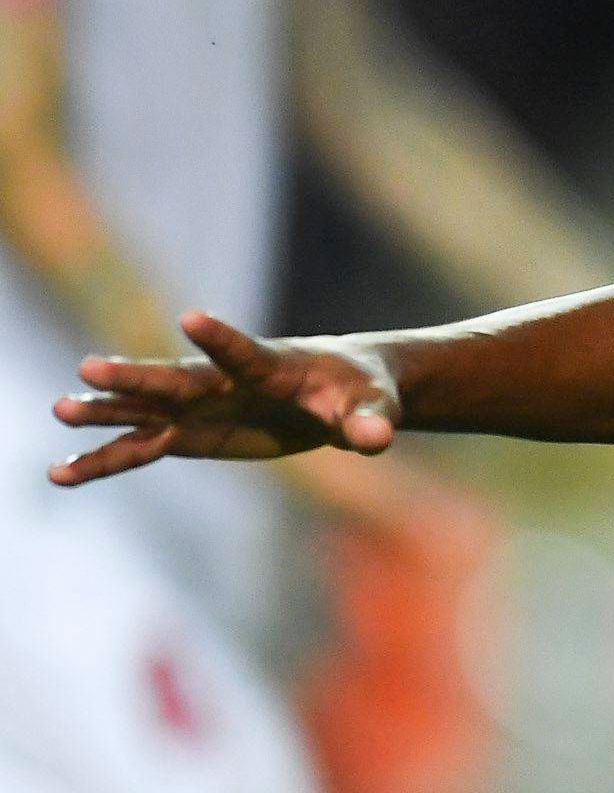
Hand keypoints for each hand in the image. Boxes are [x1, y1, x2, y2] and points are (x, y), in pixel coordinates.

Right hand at [49, 312, 400, 485]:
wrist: (343, 392)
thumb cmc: (362, 391)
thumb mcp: (374, 406)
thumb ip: (369, 420)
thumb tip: (375, 439)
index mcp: (272, 365)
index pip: (245, 352)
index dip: (222, 338)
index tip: (192, 319)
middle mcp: (223, 382)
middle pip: (176, 378)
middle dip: (137, 377)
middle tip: (89, 370)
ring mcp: (199, 407)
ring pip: (144, 411)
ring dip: (104, 412)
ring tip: (60, 409)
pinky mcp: (188, 434)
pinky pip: (139, 449)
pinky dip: (103, 461)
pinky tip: (61, 473)